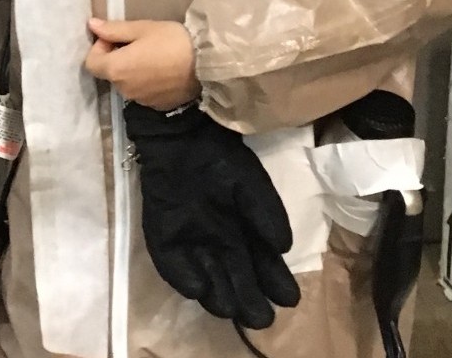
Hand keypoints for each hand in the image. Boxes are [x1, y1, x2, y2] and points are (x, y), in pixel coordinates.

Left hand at [84, 18, 199, 110]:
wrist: (205, 65)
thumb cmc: (171, 41)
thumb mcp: (142, 28)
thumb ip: (114, 29)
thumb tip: (91, 26)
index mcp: (116, 69)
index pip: (91, 63)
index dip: (99, 48)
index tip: (116, 38)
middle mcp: (124, 89)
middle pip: (109, 73)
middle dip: (116, 58)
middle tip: (137, 43)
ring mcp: (140, 100)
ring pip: (126, 83)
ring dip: (131, 70)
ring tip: (152, 56)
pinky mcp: (156, 106)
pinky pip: (142, 92)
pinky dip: (146, 82)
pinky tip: (163, 70)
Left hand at [124, 103, 299, 329]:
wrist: (180, 135)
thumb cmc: (219, 157)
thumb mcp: (250, 183)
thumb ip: (267, 213)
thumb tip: (283, 248)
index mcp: (245, 232)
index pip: (264, 268)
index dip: (276, 285)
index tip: (287, 298)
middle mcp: (221, 243)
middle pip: (238, 281)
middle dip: (249, 302)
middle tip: (259, 315)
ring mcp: (192, 242)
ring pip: (208, 280)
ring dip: (220, 296)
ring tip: (231, 307)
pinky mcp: (164, 236)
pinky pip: (172, 264)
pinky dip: (184, 278)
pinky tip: (199, 287)